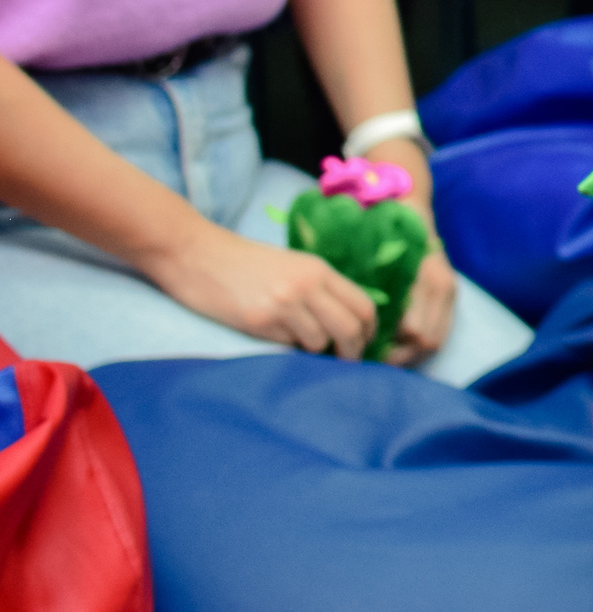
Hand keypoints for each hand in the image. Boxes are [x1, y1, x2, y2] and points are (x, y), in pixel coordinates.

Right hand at [144, 222, 377, 359]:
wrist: (199, 255)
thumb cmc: (246, 262)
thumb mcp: (293, 266)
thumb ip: (320, 288)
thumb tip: (347, 322)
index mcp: (319, 269)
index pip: (364, 306)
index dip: (370, 330)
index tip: (365, 343)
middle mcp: (307, 286)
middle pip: (350, 329)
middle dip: (352, 351)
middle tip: (345, 361)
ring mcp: (284, 304)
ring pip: (319, 342)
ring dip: (315, 351)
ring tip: (301, 343)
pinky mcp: (260, 321)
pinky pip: (287, 345)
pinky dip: (287, 347)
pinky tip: (273, 335)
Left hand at [358, 136, 453, 364]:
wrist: (407, 202)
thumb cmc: (381, 229)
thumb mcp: (367, 257)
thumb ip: (363, 291)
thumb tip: (350, 330)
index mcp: (425, 280)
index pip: (416, 334)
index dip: (392, 352)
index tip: (363, 355)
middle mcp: (442, 287)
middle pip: (428, 341)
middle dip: (400, 357)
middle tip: (369, 362)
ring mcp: (449, 288)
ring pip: (436, 338)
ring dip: (410, 352)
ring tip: (381, 355)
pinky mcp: (448, 289)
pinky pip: (440, 328)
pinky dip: (419, 340)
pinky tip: (396, 341)